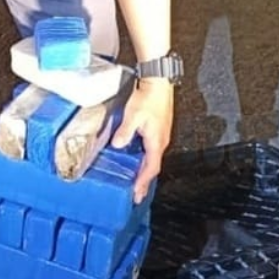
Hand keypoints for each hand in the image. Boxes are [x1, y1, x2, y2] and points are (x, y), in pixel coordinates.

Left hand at [111, 79, 173, 202]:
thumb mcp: (133, 115)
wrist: (158, 82)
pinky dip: (146, 161)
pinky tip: (138, 161)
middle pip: (153, 167)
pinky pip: (152, 151)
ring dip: (145, 172)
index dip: (143, 181)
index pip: (151, 168)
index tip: (136, 193)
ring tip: (137, 183)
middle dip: (145, 182)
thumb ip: (125, 131)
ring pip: (153, 159)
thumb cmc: (149, 98)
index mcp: (156, 141)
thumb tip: (118, 144)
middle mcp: (161, 141)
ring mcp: (161, 136)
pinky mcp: (158, 130)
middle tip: (137, 196)